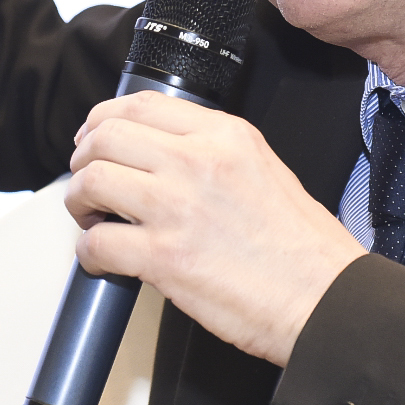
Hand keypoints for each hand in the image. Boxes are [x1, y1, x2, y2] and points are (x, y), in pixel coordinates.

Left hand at [66, 92, 367, 365]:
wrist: (325, 300)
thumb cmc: (303, 250)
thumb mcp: (264, 170)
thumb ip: (213, 154)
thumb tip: (162, 157)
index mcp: (226, 136)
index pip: (143, 104)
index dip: (105, 120)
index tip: (97, 138)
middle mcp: (198, 162)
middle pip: (105, 136)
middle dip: (84, 159)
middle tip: (88, 183)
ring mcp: (178, 208)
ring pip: (92, 181)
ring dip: (79, 201)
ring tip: (93, 219)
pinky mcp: (164, 257)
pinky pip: (97, 242)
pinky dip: (89, 252)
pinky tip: (104, 259)